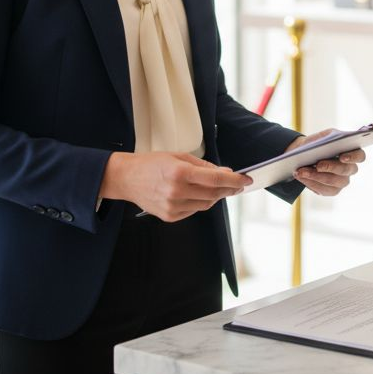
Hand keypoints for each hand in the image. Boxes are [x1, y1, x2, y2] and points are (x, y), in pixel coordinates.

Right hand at [102, 151, 251, 221]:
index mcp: (180, 172)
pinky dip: (201, 203)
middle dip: (229, 189)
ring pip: (207, 204)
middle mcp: (177, 191)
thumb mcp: (179, 156)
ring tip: (218, 188)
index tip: (246, 179)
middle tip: (237, 184)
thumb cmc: (151, 164)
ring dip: (216, 196)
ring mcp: (173, 206)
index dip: (235, 180)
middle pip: (214, 194)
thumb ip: (204, 166)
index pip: (216, 179)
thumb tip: (225, 173)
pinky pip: (194, 211)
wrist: (126, 178)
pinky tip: (198, 194)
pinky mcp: (170, 216)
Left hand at [286, 129, 364, 196]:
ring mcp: (342, 181)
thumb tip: (326, 144)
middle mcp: (350, 169)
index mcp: (352, 153)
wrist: (305, 154)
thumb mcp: (323, 136)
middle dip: (330, 167)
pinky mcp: (333, 190)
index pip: (360, 156)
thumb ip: (327, 138)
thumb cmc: (317, 144)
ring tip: (301, 171)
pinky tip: (302, 177)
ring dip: (316, 176)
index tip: (342, 157)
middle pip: (345, 170)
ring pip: (333, 182)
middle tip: (317, 165)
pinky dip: (311, 183)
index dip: (353, 157)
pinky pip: (324, 190)